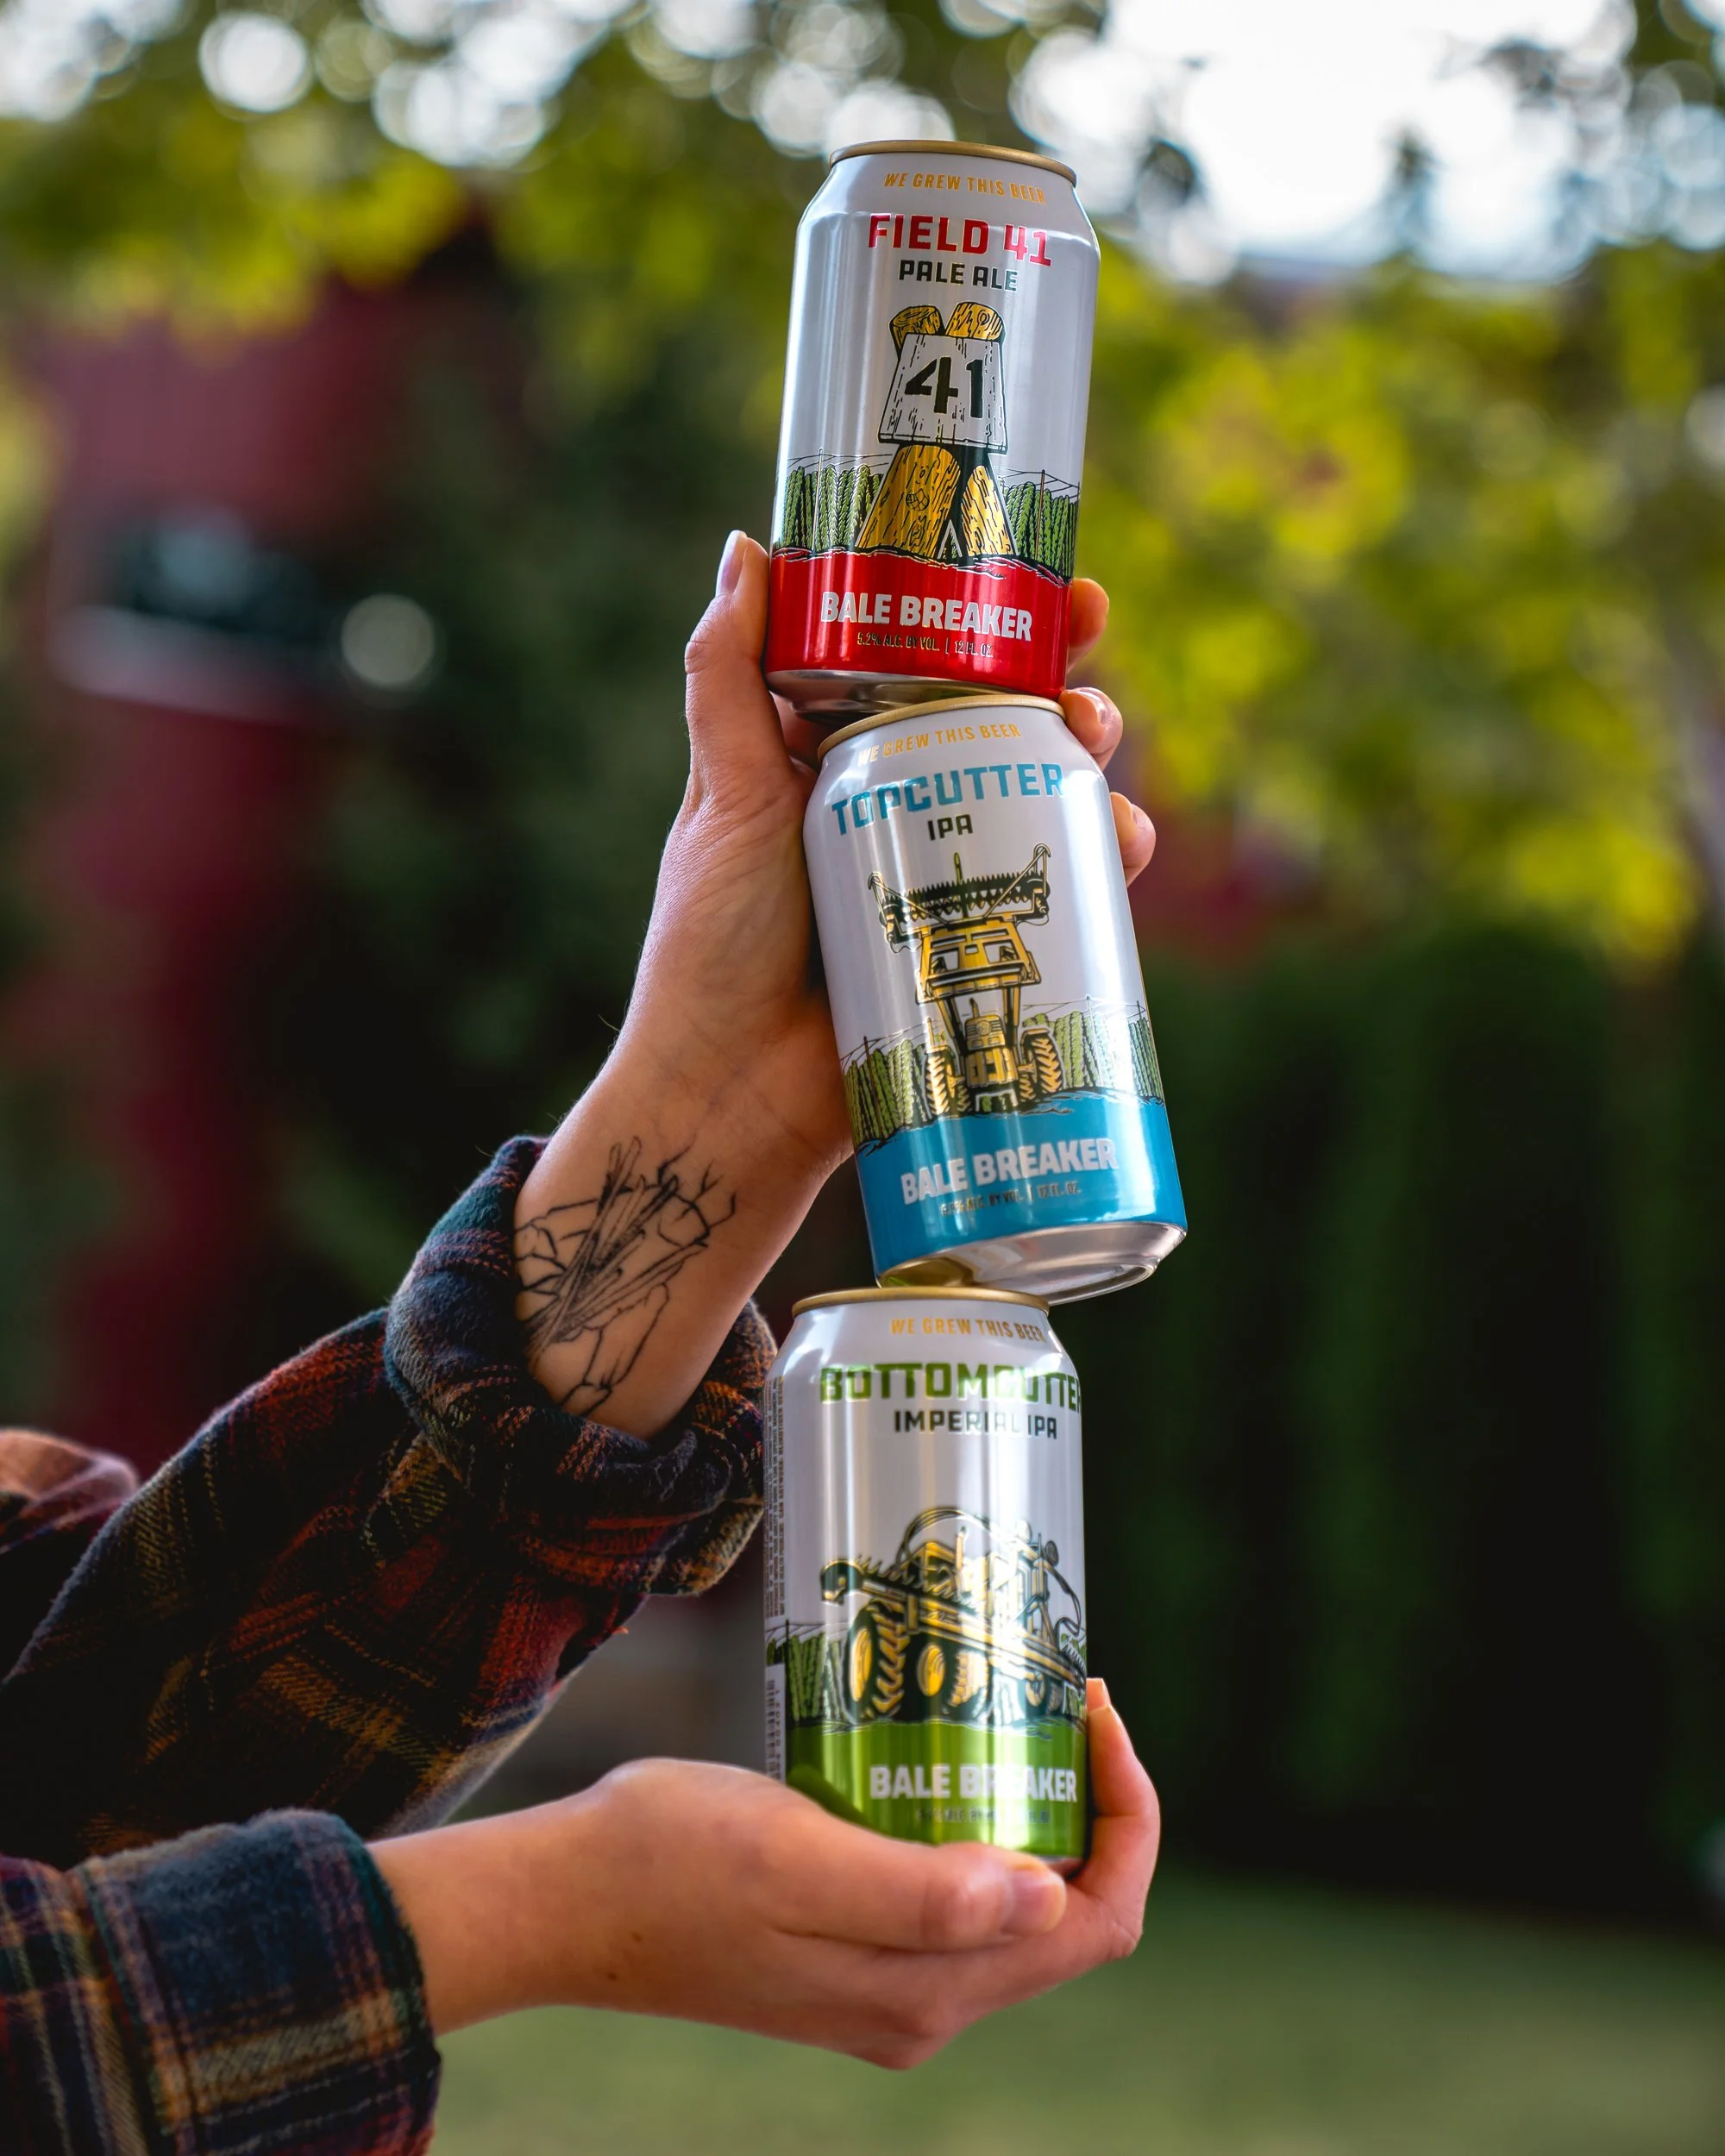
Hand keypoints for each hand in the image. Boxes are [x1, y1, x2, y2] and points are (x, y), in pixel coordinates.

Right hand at [373, 1678, 1158, 2062]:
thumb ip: (918, 1894)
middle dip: (1084, 1799)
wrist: (566, 1902)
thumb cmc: (669, 1862)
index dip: (1126, 1818)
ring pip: (1014, 1902)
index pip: (1096, 1922)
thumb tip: (1043, 1894)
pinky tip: (938, 1753)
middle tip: (1048, 1688)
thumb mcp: (795, 1857)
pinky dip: (974, 1824)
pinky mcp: (850, 1957)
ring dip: (1030, 1806)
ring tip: (1002, 1705)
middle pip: (1068, 1913)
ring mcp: (887, 1988)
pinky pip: (953, 1897)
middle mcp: (924, 2005)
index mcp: (927, 1989)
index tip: (1092, 1709)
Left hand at [511, 535, 1155, 1434]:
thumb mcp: (722, 798)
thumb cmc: (712, 945)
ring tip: (1099, 759)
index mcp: (839, 761)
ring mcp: (949, 883)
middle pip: (1006, 729)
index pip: (930, 668)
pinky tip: (1124, 847)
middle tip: (1086, 681)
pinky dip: (1106, 863)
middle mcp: (903, 812)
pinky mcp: (985, 953)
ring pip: (1046, 804)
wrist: (734, 1095)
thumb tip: (748, 548)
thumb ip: (728, 679)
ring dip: (1095, 769)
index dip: (994, 622)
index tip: (1045, 584)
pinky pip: (1060, 897)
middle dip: (1065, 691)